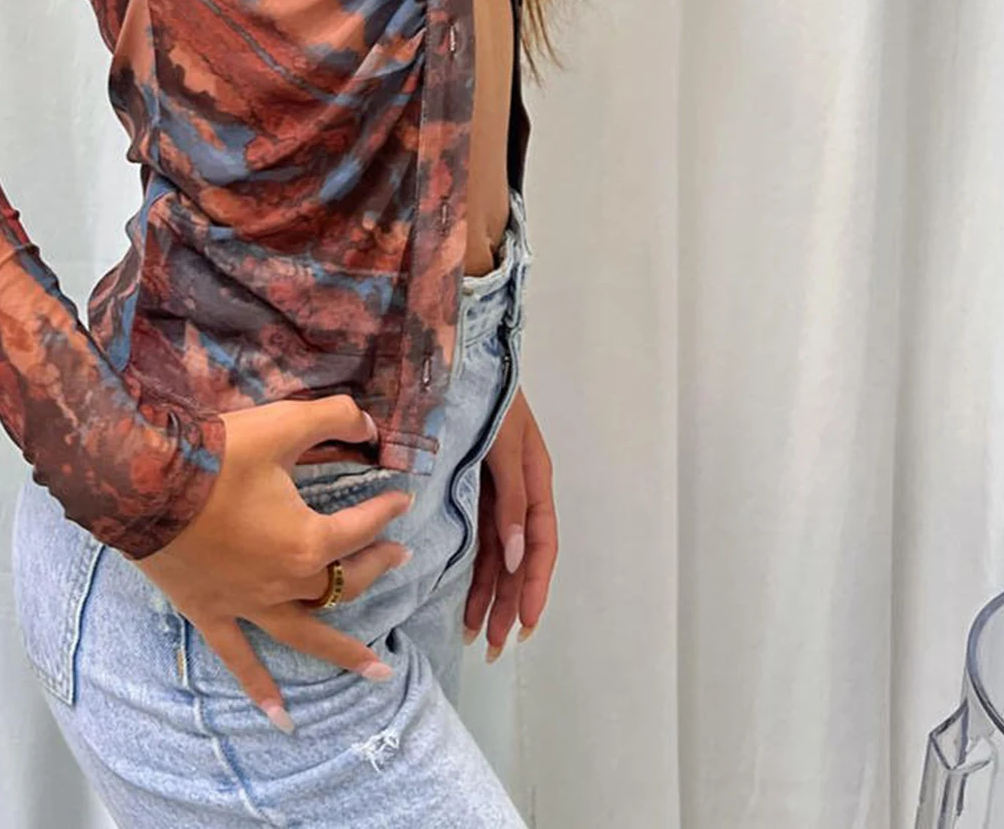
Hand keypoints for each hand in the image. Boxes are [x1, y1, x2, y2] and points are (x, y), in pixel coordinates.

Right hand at [132, 393, 413, 731]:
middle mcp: (286, 582)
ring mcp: (250, 605)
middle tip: (397, 557)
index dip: (386, 511)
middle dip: (374, 567)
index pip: (361, 527)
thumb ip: (334, 417)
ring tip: (381, 671)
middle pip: (343, 583)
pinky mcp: (213, 613)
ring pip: (307, 634)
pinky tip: (282, 719)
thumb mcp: (283, 425)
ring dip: (345, 653)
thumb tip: (368, 425)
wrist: (146, 483)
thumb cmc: (218, 455)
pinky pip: (240, 658)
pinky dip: (261, 690)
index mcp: (309, 541)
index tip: (401, 499)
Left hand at [463, 386, 556, 659]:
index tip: (526, 624)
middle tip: (495, 646)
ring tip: (479, 635)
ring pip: (498, 554)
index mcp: (535, 480)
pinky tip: (466, 595)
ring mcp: (494, 491)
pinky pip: (478, 537)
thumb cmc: (487, 394)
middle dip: (511, 603)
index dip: (537, 586)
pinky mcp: (470, 486)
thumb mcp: (505, 443)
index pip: (543, 544)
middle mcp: (517, 491)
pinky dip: (474, 568)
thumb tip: (519, 557)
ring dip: (492, 594)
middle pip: (520, 559)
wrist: (460, 356)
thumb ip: (510, 498)